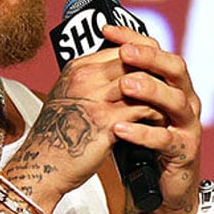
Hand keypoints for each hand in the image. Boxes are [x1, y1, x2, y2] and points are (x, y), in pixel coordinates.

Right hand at [2, 33, 166, 211]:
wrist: (43, 164)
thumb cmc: (56, 134)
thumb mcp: (68, 97)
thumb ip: (91, 82)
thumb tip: (120, 74)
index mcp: (76, 69)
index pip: (121, 48)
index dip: (144, 58)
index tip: (158, 70)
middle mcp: (84, 78)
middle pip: (133, 61)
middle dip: (157, 73)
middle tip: (171, 87)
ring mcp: (95, 99)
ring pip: (143, 82)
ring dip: (160, 93)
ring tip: (169, 105)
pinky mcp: (106, 122)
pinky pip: (144, 110)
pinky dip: (157, 115)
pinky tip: (161, 122)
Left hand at [102, 24, 201, 213]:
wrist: (160, 187)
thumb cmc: (142, 141)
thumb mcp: (130, 107)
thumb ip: (120, 83)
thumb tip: (94, 53)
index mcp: (171, 84)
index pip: (157, 51)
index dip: (133, 38)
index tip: (106, 29)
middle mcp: (185, 99)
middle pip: (175, 69)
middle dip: (149, 58)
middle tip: (125, 54)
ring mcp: (188, 126)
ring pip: (176, 101)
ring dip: (150, 90)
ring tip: (125, 86)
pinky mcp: (184, 152)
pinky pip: (165, 140)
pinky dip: (143, 133)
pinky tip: (121, 128)